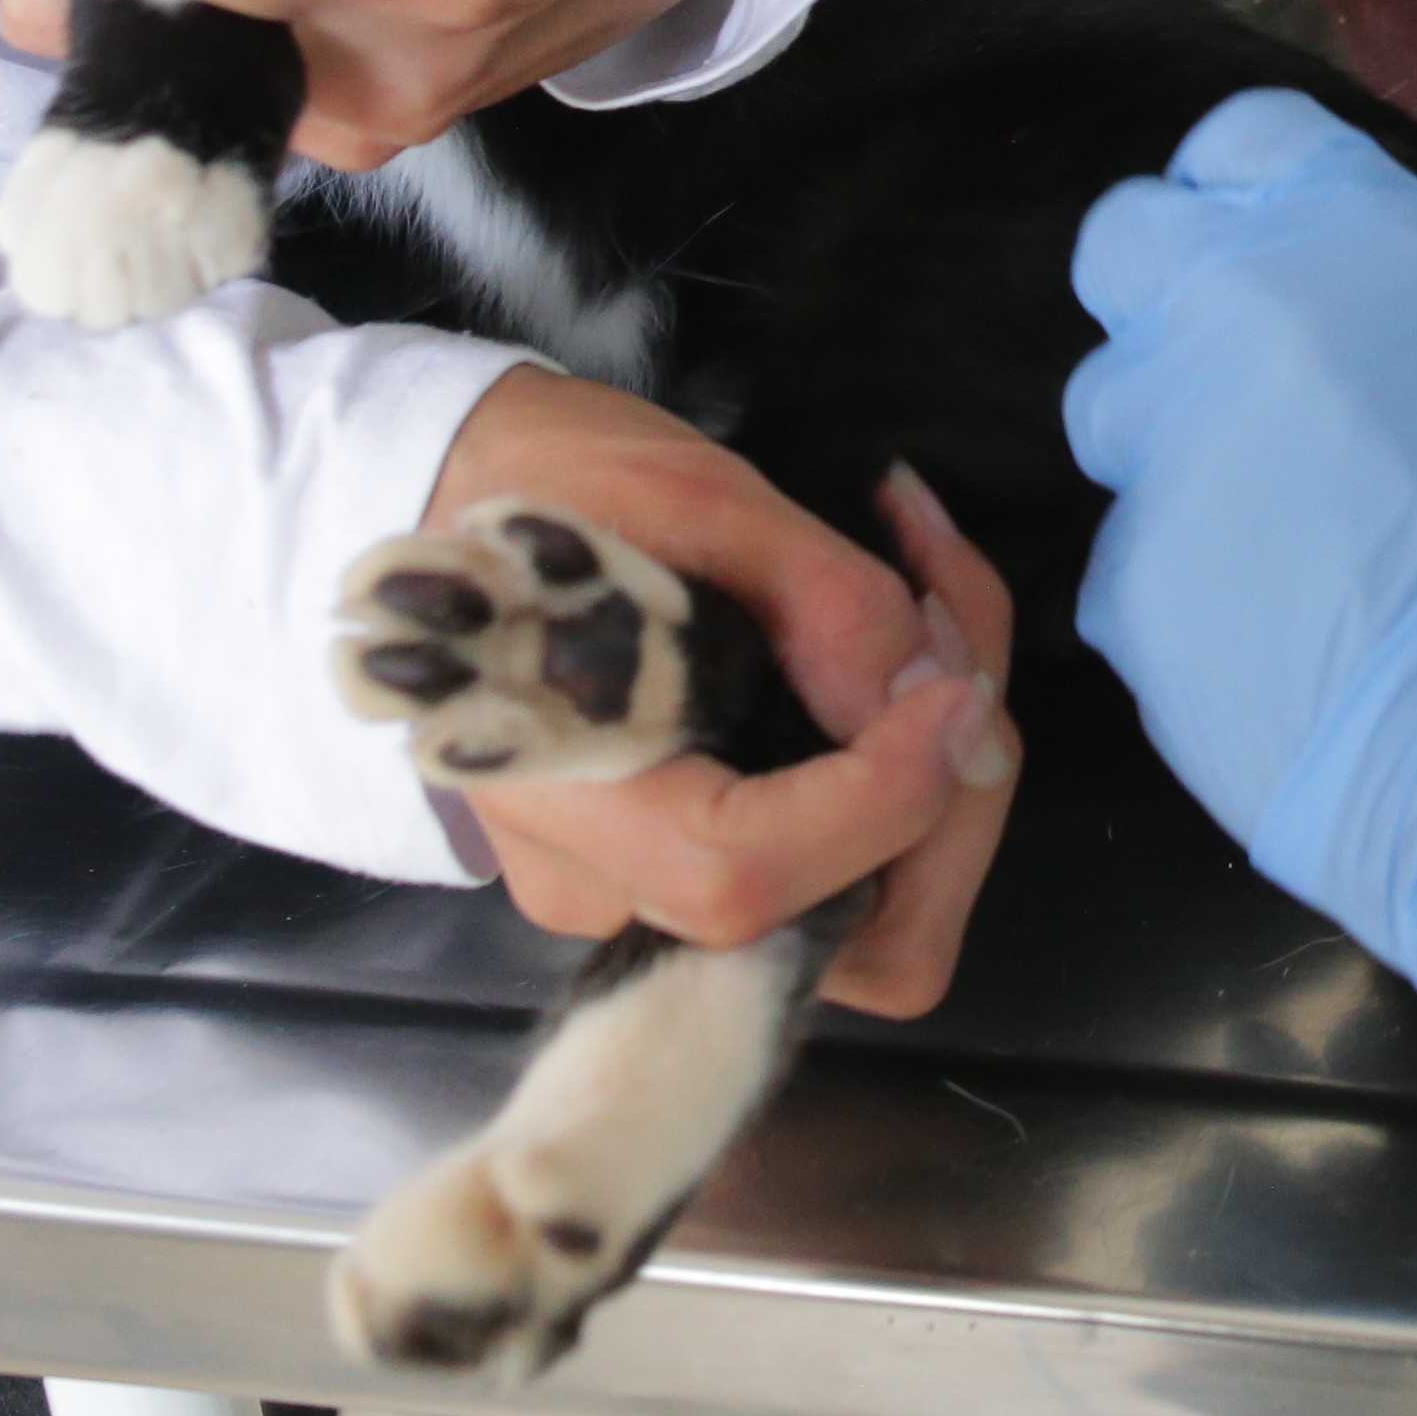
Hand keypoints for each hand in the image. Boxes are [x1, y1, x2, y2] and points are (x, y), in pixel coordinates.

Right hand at [426, 367, 1021, 1017]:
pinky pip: (846, 860)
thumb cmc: (553, 480)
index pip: (748, 877)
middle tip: (953, 629)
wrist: (462, 494)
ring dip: (947, 773)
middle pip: (855, 935)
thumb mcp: (693, 500)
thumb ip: (822, 605)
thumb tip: (933, 705)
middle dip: (951, 795)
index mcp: (563, 796)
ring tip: (935, 606)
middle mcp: (609, 885)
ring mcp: (661, 890)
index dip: (886, 798)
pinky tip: (906, 646)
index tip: (954, 686)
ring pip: (876, 908)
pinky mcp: (703, 861)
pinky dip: (908, 765)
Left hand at [1061, 92, 1416, 980]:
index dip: (1248, 201)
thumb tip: (1358, 303)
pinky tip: (1274, 634)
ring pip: (1114, 409)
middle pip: (1128, 245)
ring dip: (1172, 452)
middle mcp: (1236, 304)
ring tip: (1276, 536)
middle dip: (1166, 301)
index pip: (1239, 143)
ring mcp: (1165, 436)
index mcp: (1354, 232)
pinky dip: (1187, 587)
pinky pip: (1132, 554)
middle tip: (1236, 384)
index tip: (1265, 252)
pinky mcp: (1126, 568)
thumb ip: (1408, 300)